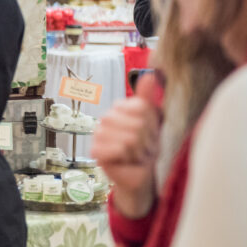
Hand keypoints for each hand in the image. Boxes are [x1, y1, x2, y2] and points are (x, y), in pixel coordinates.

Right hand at [90, 74, 160, 218]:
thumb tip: (148, 74)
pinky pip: (119, 150)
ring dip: (138, 152)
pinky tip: (124, 161)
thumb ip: (148, 98)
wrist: (138, 171)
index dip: (151, 125)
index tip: (149, 133)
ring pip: (129, 139)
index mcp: (118, 108)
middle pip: (137, 125)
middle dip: (146, 141)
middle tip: (142, 147)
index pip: (142, 109)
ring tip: (135, 155)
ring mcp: (98, 134)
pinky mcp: (95, 151)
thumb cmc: (145, 145)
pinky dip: (127, 159)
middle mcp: (106, 118)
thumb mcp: (152, 120)